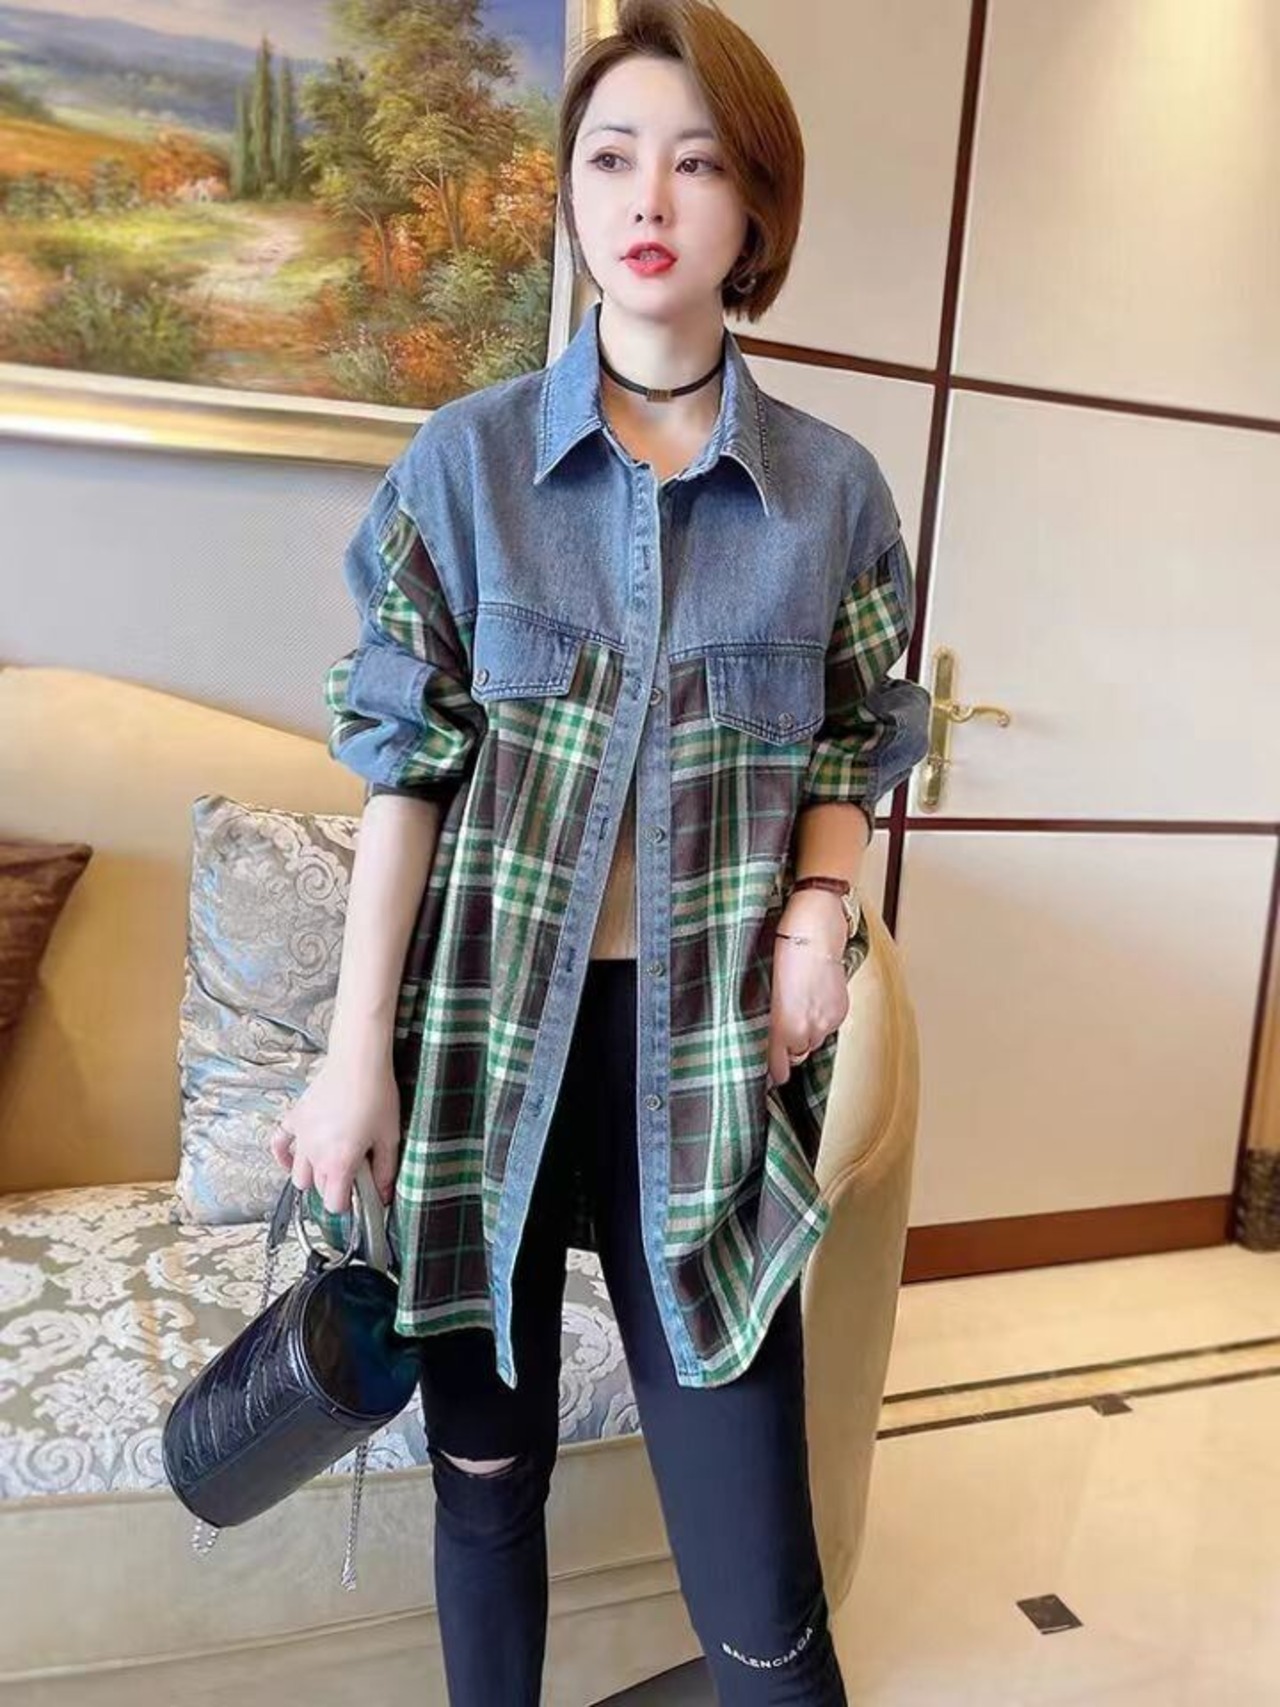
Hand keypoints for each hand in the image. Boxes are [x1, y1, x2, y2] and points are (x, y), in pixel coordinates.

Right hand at [269, 1049, 402, 1211]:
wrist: (358, 1061)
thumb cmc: (376, 1095)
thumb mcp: (389, 1137)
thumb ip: (385, 1171)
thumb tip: (383, 1195)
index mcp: (339, 1163)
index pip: (334, 1204)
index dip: (348, 1205)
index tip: (359, 1197)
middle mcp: (314, 1154)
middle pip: (318, 1189)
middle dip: (334, 1188)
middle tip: (353, 1174)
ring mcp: (301, 1137)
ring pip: (298, 1174)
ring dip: (312, 1176)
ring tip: (330, 1164)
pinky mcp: (295, 1119)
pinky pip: (279, 1144)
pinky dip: (284, 1155)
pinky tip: (292, 1160)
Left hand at [766, 891, 849, 1086]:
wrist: (812, 931)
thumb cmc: (778, 954)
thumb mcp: (759, 991)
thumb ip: (761, 1023)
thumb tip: (761, 1043)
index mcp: (780, 1028)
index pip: (777, 1070)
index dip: (771, 1070)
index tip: (769, 1068)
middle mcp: (804, 1031)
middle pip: (796, 1057)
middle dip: (788, 1046)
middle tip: (782, 1026)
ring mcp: (824, 1023)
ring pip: (812, 1042)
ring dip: (805, 1033)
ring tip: (798, 1007)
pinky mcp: (839, 1013)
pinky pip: (828, 1028)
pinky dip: (820, 1020)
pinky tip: (812, 999)